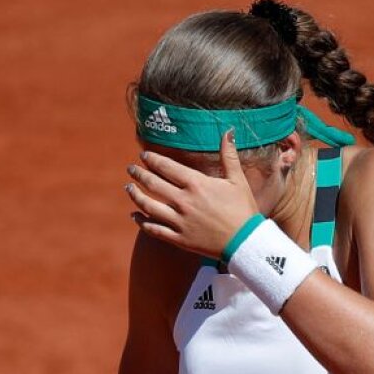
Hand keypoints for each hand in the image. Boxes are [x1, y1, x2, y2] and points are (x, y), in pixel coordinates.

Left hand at [125, 129, 259, 258]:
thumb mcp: (238, 180)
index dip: (152, 160)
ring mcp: (179, 221)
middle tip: (131, 169)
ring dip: (135, 195)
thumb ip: (229, 155)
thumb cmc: (243, 210)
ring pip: (148, 206)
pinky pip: (153, 229)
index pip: (166, 167)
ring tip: (128, 188)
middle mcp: (183, 201)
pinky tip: (134, 216)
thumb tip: (228, 131)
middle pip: (153, 184)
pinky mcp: (178, 239)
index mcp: (196, 184)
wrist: (245, 243)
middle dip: (139, 174)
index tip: (144, 156)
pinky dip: (141, 222)